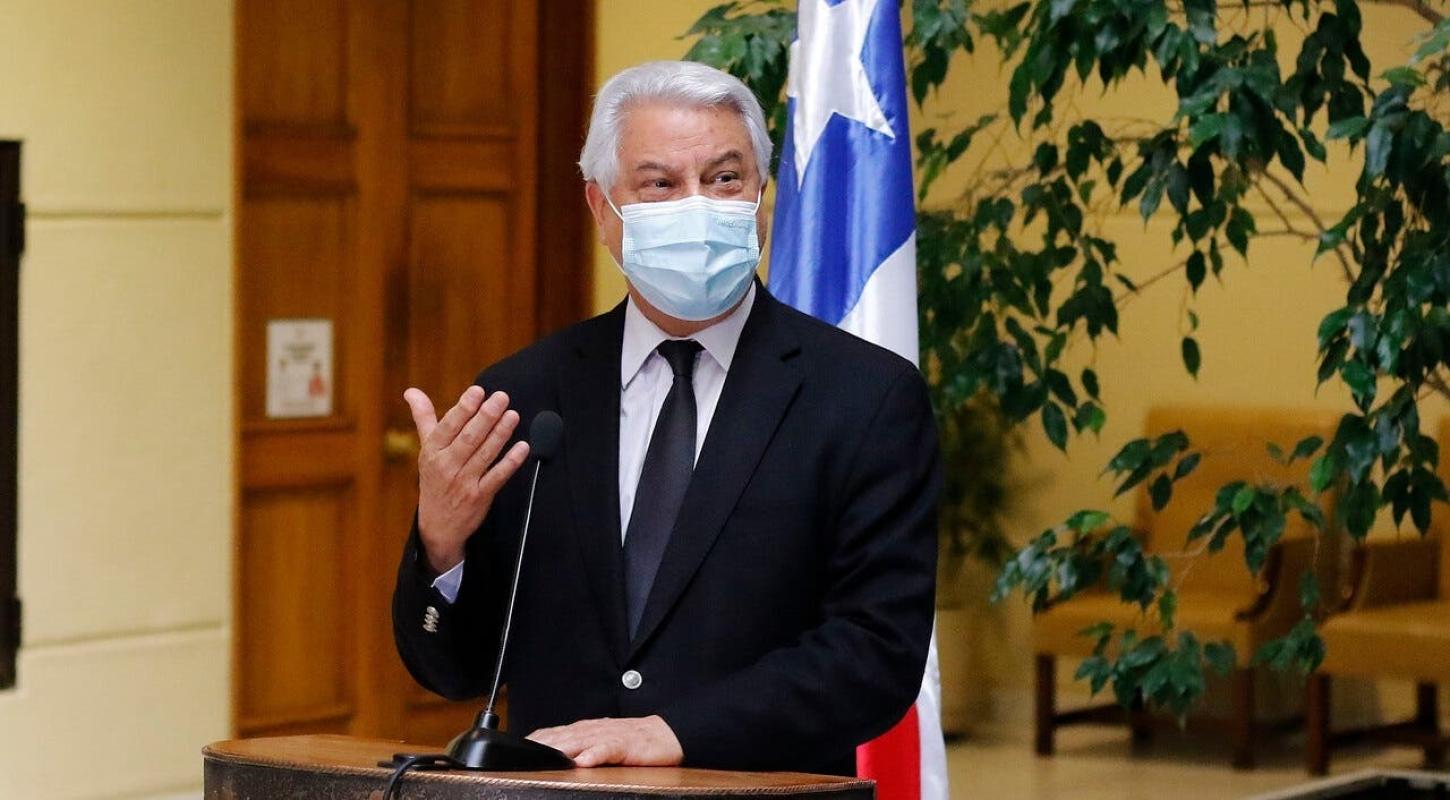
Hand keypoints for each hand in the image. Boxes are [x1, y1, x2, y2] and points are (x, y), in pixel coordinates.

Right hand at [404, 385, 530, 572]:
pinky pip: (497, 477)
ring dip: (500, 434)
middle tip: (501, 397)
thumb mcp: (426, 450)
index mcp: (432, 452)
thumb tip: (411, 391)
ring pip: (484, 454)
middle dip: (486, 416)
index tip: (478, 391)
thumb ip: (424, 418)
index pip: (448, 426)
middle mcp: (446, 466)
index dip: (463, 408)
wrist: (437, 526)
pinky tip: (523, 447)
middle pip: (469, 438)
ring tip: (513, 415)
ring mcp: (463, 482)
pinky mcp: (480, 497)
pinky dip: (511, 462)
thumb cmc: (434, 479)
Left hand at [527, 716, 683, 766]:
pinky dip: (595, 754)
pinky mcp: (626, 745)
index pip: (554, 733)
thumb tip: (554, 755)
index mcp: (586, 730)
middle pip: (562, 737)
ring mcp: (609, 736)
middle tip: (522, 754)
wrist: (666, 734)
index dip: (535, 740)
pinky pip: (608, 749)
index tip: (516, 749)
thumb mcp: (600, 741)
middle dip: (542, 745)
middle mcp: (594, 730)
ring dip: (561, 748)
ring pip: (581, 741)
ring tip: (544, 755)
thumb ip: (579, 746)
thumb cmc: (632, 741)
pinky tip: (584, 761)